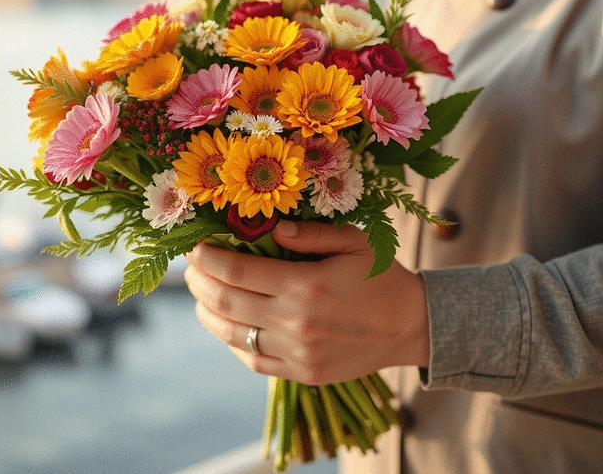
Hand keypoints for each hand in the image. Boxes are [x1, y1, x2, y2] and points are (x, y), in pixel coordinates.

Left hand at [184, 220, 429, 384]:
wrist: (411, 326)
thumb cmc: (381, 276)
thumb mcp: (353, 241)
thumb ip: (309, 233)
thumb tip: (270, 228)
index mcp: (307, 285)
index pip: (238, 270)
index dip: (208, 258)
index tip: (194, 248)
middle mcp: (297, 323)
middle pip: (226, 302)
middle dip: (200, 283)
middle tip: (191, 269)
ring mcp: (298, 353)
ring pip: (233, 335)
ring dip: (207, 313)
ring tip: (201, 295)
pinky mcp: (302, 373)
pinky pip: (253, 359)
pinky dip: (232, 341)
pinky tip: (228, 324)